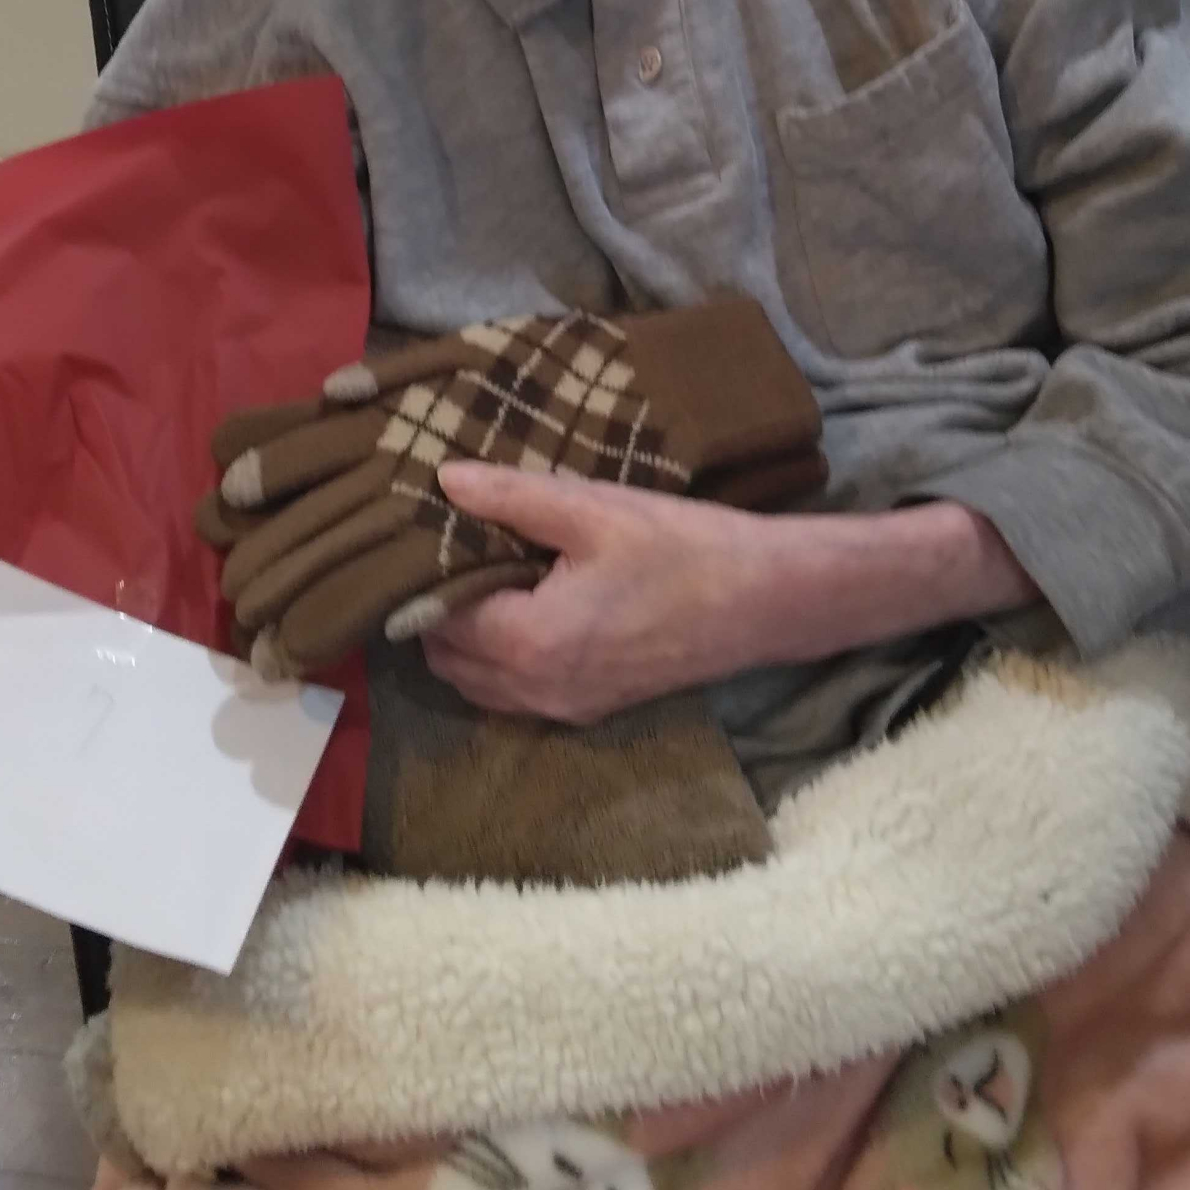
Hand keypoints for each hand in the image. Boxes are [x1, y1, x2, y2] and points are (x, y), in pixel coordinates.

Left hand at [417, 462, 770, 722]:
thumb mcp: (594, 510)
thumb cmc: (681, 548)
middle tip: (457, 549)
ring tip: (490, 574)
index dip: (424, 576)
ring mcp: (565, 708)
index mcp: (528, 642)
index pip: (435, 618)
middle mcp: (537, 690)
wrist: (764, 602)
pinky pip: (515, 695)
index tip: (430, 533)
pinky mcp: (591, 710)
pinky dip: (501, 661)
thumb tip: (444, 480)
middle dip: (439, 610)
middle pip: (446, 659)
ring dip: (468, 639)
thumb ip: (511, 497)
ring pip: (477, 684)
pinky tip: (527, 607)